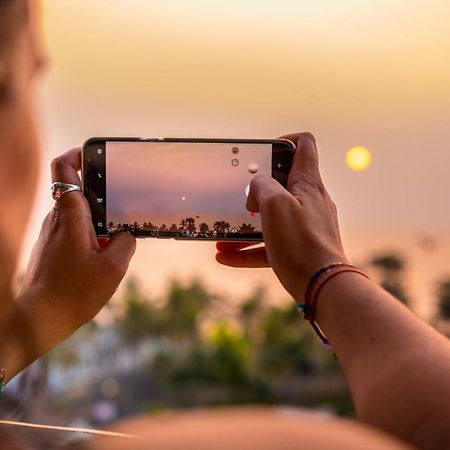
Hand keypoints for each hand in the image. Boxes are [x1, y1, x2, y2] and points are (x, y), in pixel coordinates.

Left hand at [16, 148, 135, 354]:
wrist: (39, 318)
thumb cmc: (74, 292)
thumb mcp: (113, 268)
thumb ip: (126, 244)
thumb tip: (127, 234)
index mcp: (70, 216)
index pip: (63, 169)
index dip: (76, 154)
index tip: (94, 155)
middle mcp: (56, 219)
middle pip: (73, 189)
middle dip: (97, 189)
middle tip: (120, 196)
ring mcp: (51, 233)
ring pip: (74, 211)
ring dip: (95, 214)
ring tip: (116, 228)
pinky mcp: (50, 247)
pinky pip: (71, 228)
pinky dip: (88, 231)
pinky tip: (102, 249)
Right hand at [216, 133, 346, 301]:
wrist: (321, 285)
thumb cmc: (300, 241)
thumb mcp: (274, 204)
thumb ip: (262, 186)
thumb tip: (256, 189)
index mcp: (307, 183)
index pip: (304, 145)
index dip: (284, 140)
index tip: (263, 154)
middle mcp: (309, 201)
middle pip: (282, 185)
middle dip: (256, 191)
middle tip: (239, 199)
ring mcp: (305, 226)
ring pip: (271, 220)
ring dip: (246, 227)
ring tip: (222, 237)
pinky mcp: (299, 249)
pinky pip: (270, 245)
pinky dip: (249, 250)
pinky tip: (225, 257)